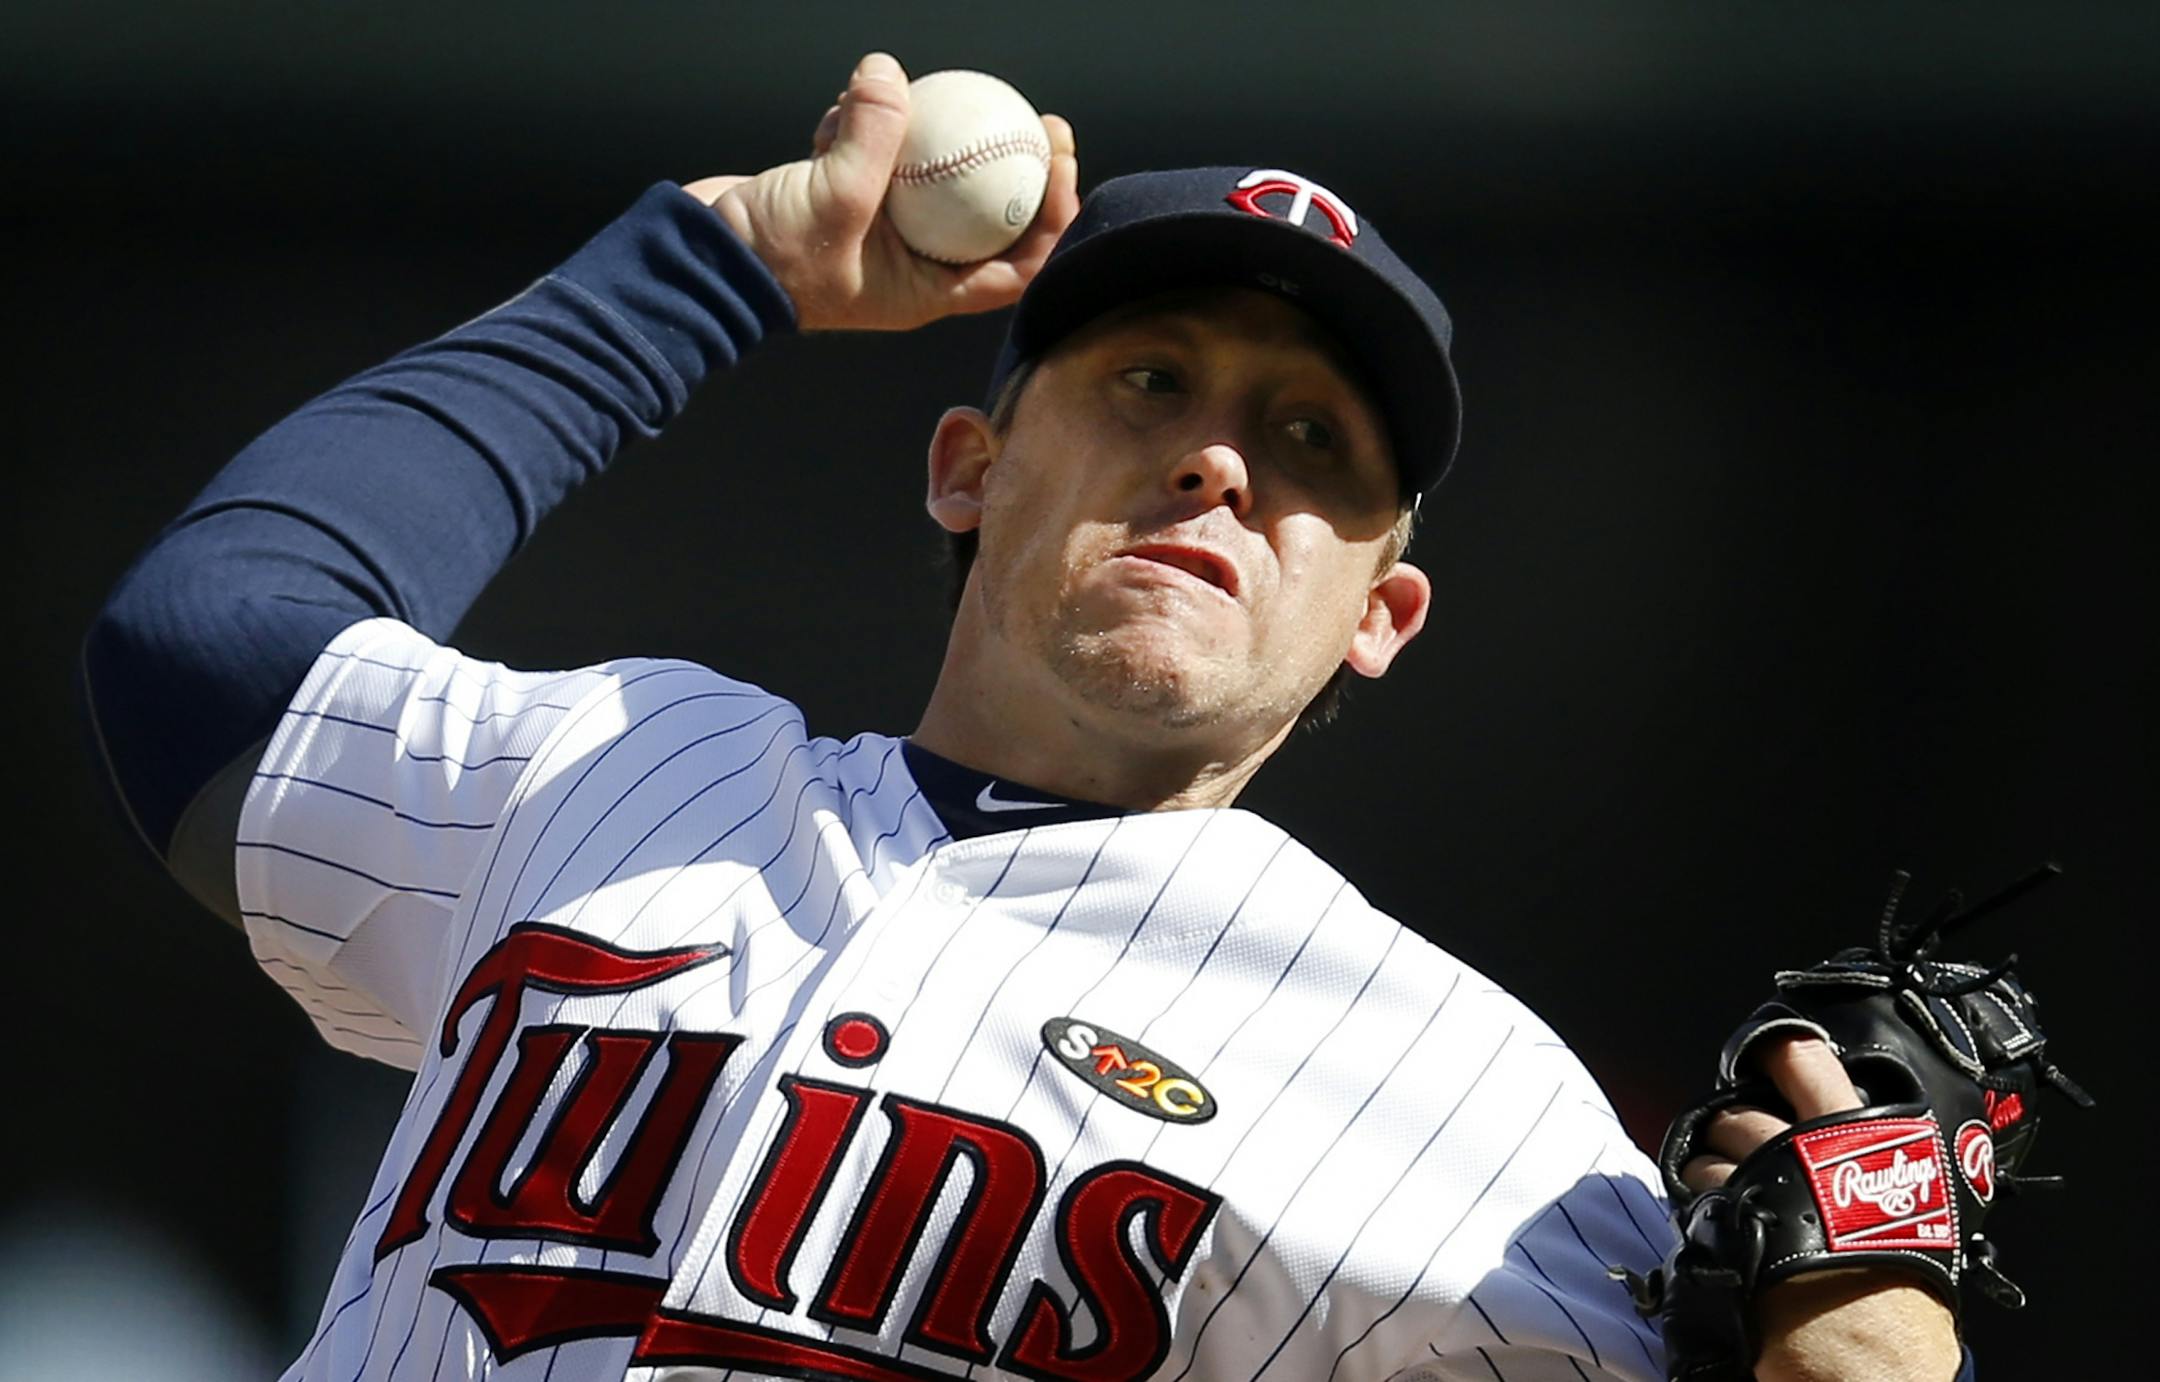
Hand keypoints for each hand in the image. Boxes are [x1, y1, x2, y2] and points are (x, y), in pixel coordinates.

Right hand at [682, 52, 1080, 331]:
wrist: (702, 261)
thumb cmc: (771, 256)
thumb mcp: (833, 196)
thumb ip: (872, 135)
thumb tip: (888, 72)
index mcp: (929, 290)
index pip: (1017, 266)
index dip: (1051, 219)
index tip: (1059, 164)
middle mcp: (914, 263)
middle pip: (986, 214)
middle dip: (1013, 165)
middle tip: (1034, 117)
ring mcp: (881, 227)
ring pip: (929, 173)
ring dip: (916, 132)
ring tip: (888, 102)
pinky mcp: (847, 196)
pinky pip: (877, 153)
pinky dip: (862, 127)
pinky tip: (836, 112)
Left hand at [1681, 1036, 1961, 1381]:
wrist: (1873, 1365)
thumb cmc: (1901, 1304)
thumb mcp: (1912, 1217)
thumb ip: (1869, 1169)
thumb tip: (1842, 1148)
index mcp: (1861, 1138)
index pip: (1806, 1060)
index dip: (1777, 1053)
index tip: (1765, 1056)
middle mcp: (1803, 1150)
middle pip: (1739, 1112)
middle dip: (1732, 1131)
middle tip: (1743, 1156)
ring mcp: (1758, 1183)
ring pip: (1706, 1154)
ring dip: (1708, 1174)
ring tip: (1731, 1205)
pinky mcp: (1722, 1223)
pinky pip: (1689, 1200)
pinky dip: (1694, 1212)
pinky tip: (1715, 1234)